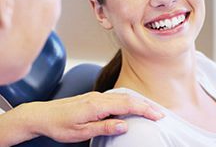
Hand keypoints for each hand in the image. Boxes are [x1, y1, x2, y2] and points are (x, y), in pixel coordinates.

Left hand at [1, 92, 162, 144]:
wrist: (42, 115)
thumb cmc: (58, 125)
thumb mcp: (81, 132)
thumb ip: (104, 127)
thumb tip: (125, 125)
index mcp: (97, 105)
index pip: (127, 105)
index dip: (144, 109)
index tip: (157, 115)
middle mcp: (99, 97)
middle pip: (129, 98)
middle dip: (146, 105)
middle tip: (160, 113)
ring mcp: (97, 96)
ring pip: (123, 96)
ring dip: (138, 102)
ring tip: (150, 110)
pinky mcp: (94, 98)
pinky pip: (116, 97)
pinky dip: (128, 101)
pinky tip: (132, 106)